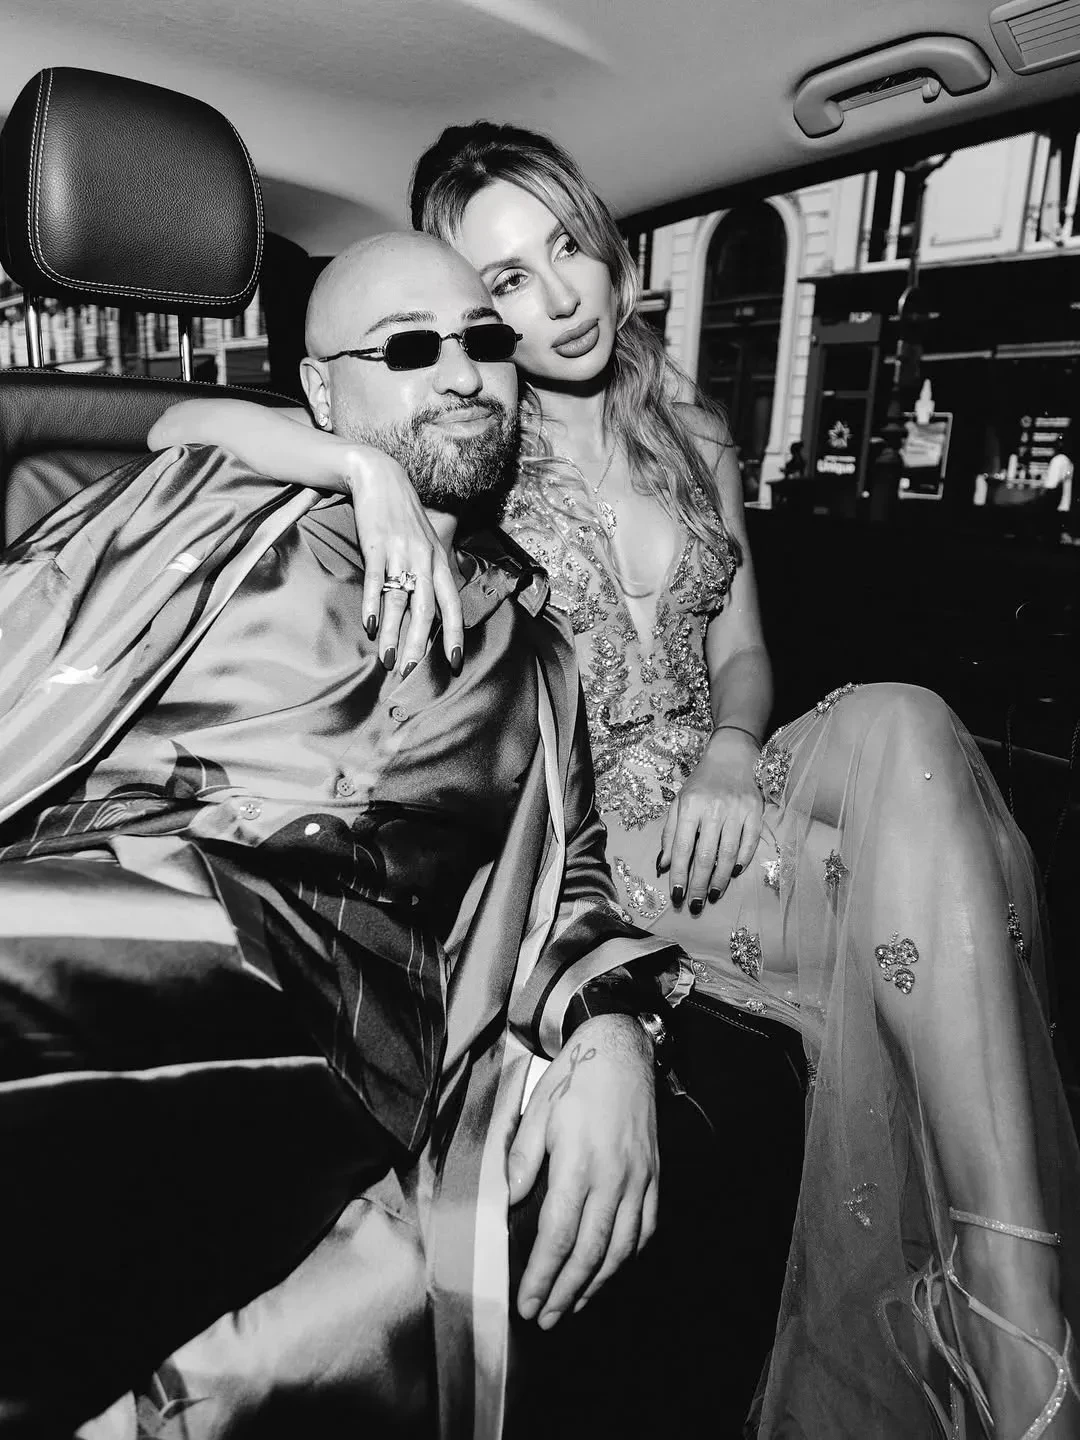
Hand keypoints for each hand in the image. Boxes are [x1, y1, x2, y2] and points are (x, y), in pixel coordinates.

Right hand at [346, 448, 463, 674]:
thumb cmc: (406, 517)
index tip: (455, 662)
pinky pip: (376, 580)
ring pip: (399, 601)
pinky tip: (369, 625)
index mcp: (439, 562)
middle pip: (426, 610)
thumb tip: (442, 604)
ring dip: (392, 633)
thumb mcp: (430, 543)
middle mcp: (424, 560)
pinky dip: (372, 603)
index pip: (452, 605)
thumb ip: (435, 573)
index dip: (455, 634)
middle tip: (412, 670)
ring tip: (387, 660)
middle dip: (420, 643)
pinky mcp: (376, 546)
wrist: (382, 478)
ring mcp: (401, 553)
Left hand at [509, 1014, 657, 1328]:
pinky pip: (646, 1227)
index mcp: (579, 1163)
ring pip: (621, 1247)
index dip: (542, 1275)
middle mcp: (614, 1177)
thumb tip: (508, 1201)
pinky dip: (628, 1256)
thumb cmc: (574, 1078)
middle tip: (546, 1318)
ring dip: (597, 1283)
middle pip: (590, 1252)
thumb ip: (523, 1159)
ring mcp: (640, 1178)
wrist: (622, 1050)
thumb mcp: (538, 1110)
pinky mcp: (654, 1175)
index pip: (558, 1236)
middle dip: (565, 1291)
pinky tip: (611, 1269)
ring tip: (573, 1305)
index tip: (527, 1302)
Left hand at [658, 729, 763, 908]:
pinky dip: (741, 860)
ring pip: (728, 854)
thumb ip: (670, 833)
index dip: (679, 873)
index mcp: (690, 806)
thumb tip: (663, 865)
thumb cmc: (701, 784)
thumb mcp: (679, 802)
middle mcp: (714, 809)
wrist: (731, 758)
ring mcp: (737, 811)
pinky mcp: (755, 812)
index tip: (677, 895)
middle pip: (705, 855)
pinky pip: (749, 843)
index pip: (682, 847)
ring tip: (712, 895)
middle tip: (695, 905)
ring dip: (720, 879)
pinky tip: (733, 873)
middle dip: (699, 884)